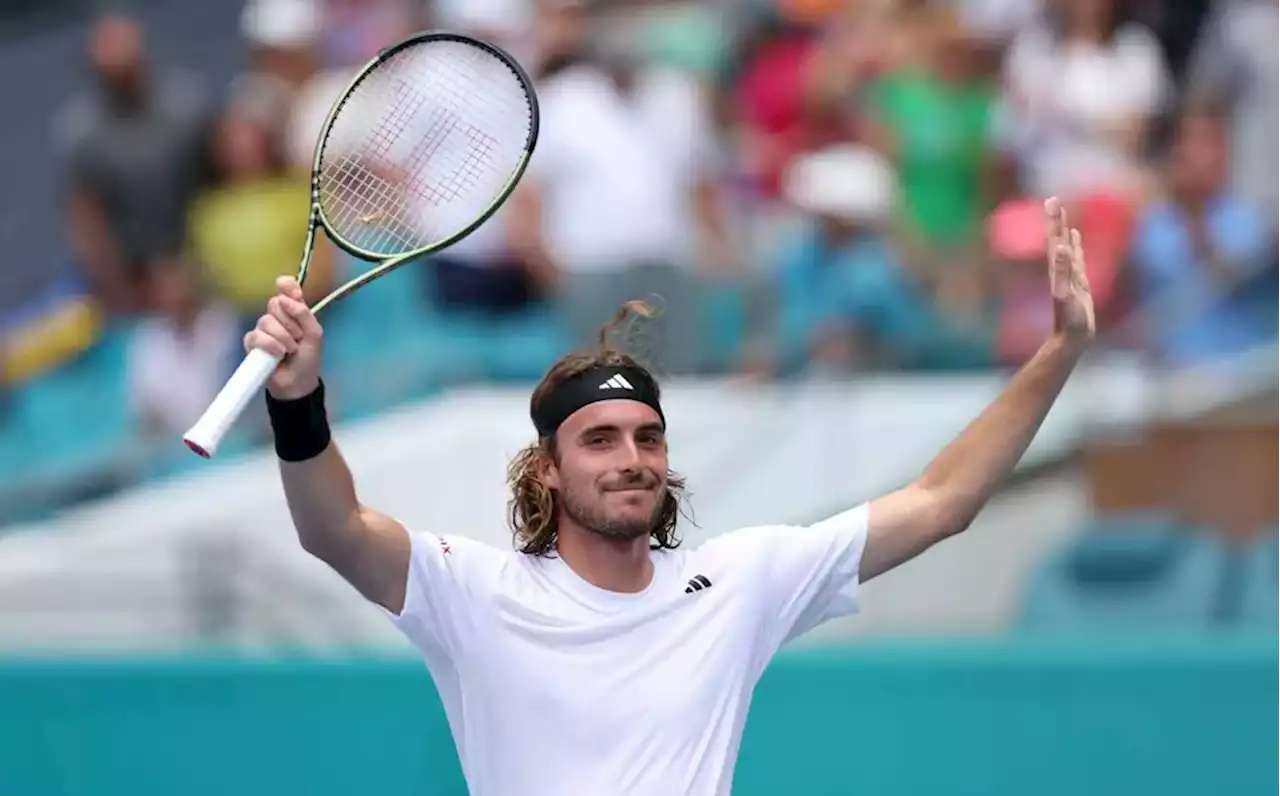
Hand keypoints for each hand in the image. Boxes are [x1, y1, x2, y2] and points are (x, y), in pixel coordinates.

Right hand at [246, 275, 323, 399]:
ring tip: (290, 350)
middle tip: (298, 337)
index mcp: (293, 310)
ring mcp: (263, 329)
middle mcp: (277, 316)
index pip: (285, 287)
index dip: (287, 286)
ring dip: (283, 337)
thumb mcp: (314, 334)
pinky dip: (270, 345)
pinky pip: (256, 336)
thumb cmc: (308, 358)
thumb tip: (285, 298)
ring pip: (266, 320)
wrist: (297, 383)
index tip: (295, 295)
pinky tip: (278, 354)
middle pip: (275, 303)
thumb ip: (304, 314)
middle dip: (290, 322)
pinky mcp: (252, 343)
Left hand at [1044, 197, 1094, 349]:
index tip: (1052, 200)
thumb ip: (1063, 270)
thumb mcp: (1066, 294)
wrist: (1071, 338)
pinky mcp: (1078, 283)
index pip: (1054, 239)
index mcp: (1057, 269)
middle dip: (1056, 220)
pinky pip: (1077, 259)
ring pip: (1066, 247)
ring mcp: (1069, 275)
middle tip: (1054, 200)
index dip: (1053, 220)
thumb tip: (1060, 246)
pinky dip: (1076, 246)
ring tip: (1063, 215)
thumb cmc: (1069, 320)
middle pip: (1057, 239)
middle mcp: (1061, 269)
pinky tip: (1075, 239)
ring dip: (1064, 230)